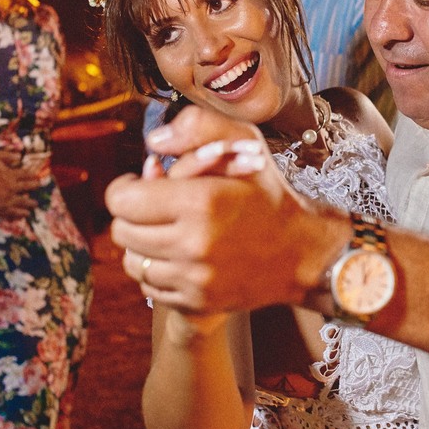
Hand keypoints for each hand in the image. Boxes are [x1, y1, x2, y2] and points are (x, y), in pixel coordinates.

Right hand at [0, 151, 37, 217]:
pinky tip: (21, 215)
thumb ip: (6, 156)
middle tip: (38, 187)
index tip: (36, 176)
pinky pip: (11, 214)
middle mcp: (10, 188)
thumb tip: (19, 157)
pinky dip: (17, 215)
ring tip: (34, 205)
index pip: (25, 175)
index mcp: (10, 175)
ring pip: (21, 203)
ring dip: (29, 204)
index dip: (32, 175)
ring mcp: (5, 201)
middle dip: (34, 187)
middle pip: (26, 188)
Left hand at [107, 106, 347, 315]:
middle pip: (122, 231)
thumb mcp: (246, 144)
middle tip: (156, 205)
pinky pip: (150, 287)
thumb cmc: (272, 194)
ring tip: (168, 230)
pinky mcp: (197, 302)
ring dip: (143, 243)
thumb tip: (154, 142)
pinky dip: (158, 270)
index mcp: (201, 202)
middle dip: (133, 214)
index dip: (127, 186)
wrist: (305, 253)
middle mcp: (194, 245)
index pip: (122, 200)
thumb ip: (199, 126)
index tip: (142, 182)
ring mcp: (195, 279)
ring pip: (133, 261)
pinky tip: (180, 255)